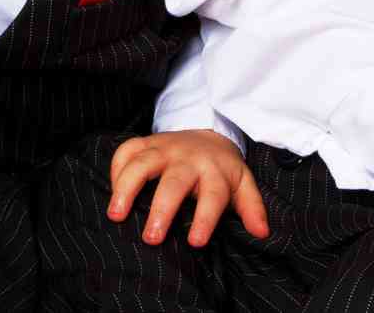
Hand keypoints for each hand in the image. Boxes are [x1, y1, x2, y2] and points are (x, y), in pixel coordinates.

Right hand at [107, 129, 270, 246]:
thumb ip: (252, 208)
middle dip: (161, 209)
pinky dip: (116, 169)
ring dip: (127, 187)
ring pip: (142, 163)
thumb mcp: (243, 185)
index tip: (195, 242)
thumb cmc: (221, 169)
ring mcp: (163, 148)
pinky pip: (125, 150)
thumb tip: (261, 233)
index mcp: (214, 172)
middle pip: (173, 183)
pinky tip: (111, 194)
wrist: (207, 131)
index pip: (212, 196)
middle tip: (151, 238)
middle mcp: (188, 159)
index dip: (205, 218)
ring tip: (116, 215)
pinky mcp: (145, 142)